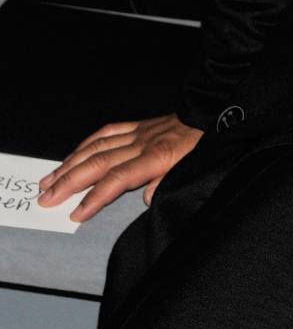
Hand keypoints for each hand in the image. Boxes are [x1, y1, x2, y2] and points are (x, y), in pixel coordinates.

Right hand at [37, 115, 201, 221]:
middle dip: (69, 183)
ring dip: (69, 165)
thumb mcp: (192, 169)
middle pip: (98, 164)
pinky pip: (106, 132)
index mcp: (156, 157)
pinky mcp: (136, 125)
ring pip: (96, 148)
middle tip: (46, 199)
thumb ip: (167, 183)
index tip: (75, 214)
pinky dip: (86, 144)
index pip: (117, 179)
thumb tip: (146, 199)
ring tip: (48, 180)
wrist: (210, 115)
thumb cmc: (202, 147)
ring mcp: (136, 133)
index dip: (95, 197)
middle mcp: (140, 144)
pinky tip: (71, 155)